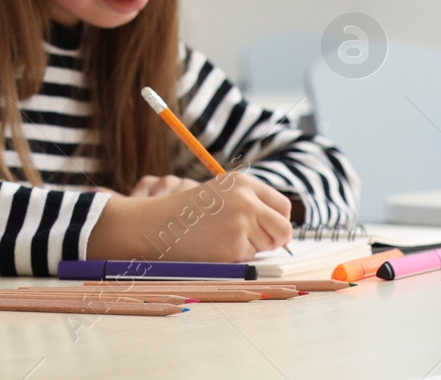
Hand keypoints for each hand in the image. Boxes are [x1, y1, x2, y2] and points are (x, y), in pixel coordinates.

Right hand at [87, 173, 291, 261]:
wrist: (157, 224)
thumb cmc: (188, 213)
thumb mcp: (221, 195)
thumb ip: (250, 204)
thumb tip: (283, 230)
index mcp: (243, 182)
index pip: (283, 206)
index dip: (276, 221)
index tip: (264, 228)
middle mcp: (246, 198)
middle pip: (283, 228)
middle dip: (273, 239)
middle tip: (250, 241)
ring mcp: (241, 220)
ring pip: (268, 245)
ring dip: (251, 247)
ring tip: (222, 238)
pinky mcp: (235, 243)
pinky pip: (250, 258)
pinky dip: (236, 257)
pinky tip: (215, 247)